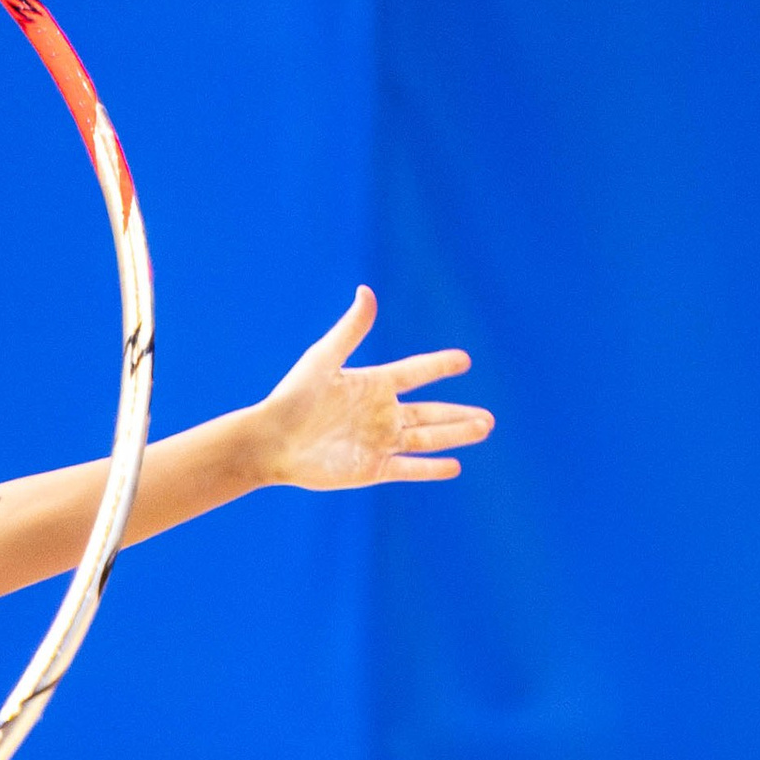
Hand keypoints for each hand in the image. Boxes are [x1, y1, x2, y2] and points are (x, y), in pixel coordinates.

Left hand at [251, 288, 492, 489]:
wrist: (270, 442)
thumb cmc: (292, 397)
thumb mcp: (324, 359)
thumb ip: (351, 329)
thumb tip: (366, 291)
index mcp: (372, 384)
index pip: (415, 373)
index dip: (438, 366)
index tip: (464, 360)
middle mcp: (379, 414)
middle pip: (430, 413)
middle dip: (459, 414)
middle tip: (489, 416)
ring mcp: (377, 442)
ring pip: (427, 438)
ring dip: (456, 435)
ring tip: (484, 429)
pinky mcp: (370, 468)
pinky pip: (408, 467)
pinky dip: (431, 468)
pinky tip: (454, 466)